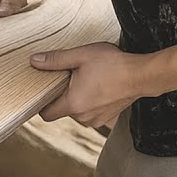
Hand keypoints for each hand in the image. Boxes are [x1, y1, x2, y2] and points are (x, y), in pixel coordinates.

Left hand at [33, 43, 152, 127]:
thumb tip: (34, 61)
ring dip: (77, 98)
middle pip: (61, 110)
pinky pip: (89, 112)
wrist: (142, 75)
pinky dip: (89, 102)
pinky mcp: (105, 119)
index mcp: (72, 104)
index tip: (46, 89)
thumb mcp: (81, 56)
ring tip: (88, 80)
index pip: (46, 114)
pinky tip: (98, 87)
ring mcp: (95, 120)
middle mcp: (82, 117)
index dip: (42, 102)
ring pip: (76, 111)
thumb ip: (55, 60)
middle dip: (63, 95)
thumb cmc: (114, 65)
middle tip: (72, 77)